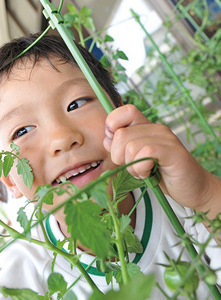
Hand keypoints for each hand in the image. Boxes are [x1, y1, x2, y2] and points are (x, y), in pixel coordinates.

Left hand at [103, 104, 220, 219]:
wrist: (192, 188)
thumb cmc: (162, 174)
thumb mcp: (135, 160)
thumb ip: (121, 148)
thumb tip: (106, 139)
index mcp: (146, 127)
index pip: (124, 111)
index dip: (112, 126)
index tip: (115, 145)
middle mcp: (156, 128)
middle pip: (120, 135)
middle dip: (118, 157)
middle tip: (132, 167)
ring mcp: (166, 139)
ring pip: (130, 146)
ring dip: (131, 166)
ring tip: (143, 172)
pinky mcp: (173, 152)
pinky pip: (145, 154)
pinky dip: (141, 169)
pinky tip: (149, 174)